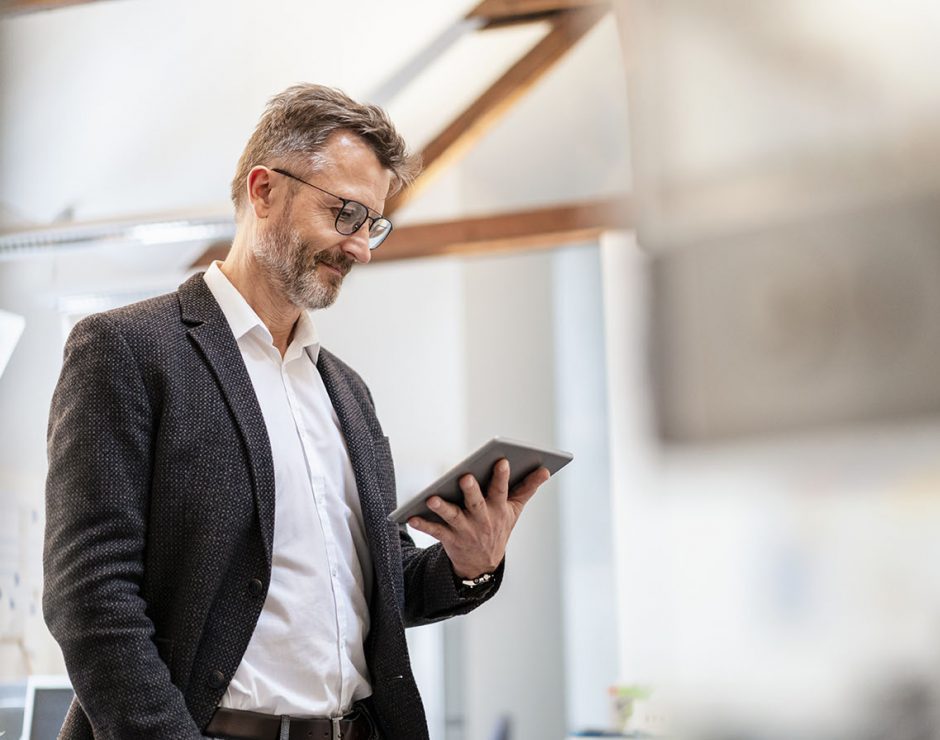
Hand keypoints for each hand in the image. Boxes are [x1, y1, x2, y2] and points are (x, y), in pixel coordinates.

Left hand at [408, 459, 550, 579]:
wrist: (483, 564)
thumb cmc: (499, 526)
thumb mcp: (515, 510)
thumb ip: (528, 488)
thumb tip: (546, 469)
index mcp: (499, 509)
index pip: (502, 490)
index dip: (502, 477)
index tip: (502, 460)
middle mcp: (482, 519)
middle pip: (476, 503)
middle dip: (471, 490)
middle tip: (465, 476)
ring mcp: (465, 530)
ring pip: (453, 517)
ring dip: (442, 508)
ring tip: (432, 497)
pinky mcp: (449, 539)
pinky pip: (434, 531)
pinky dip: (423, 524)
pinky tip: (411, 517)